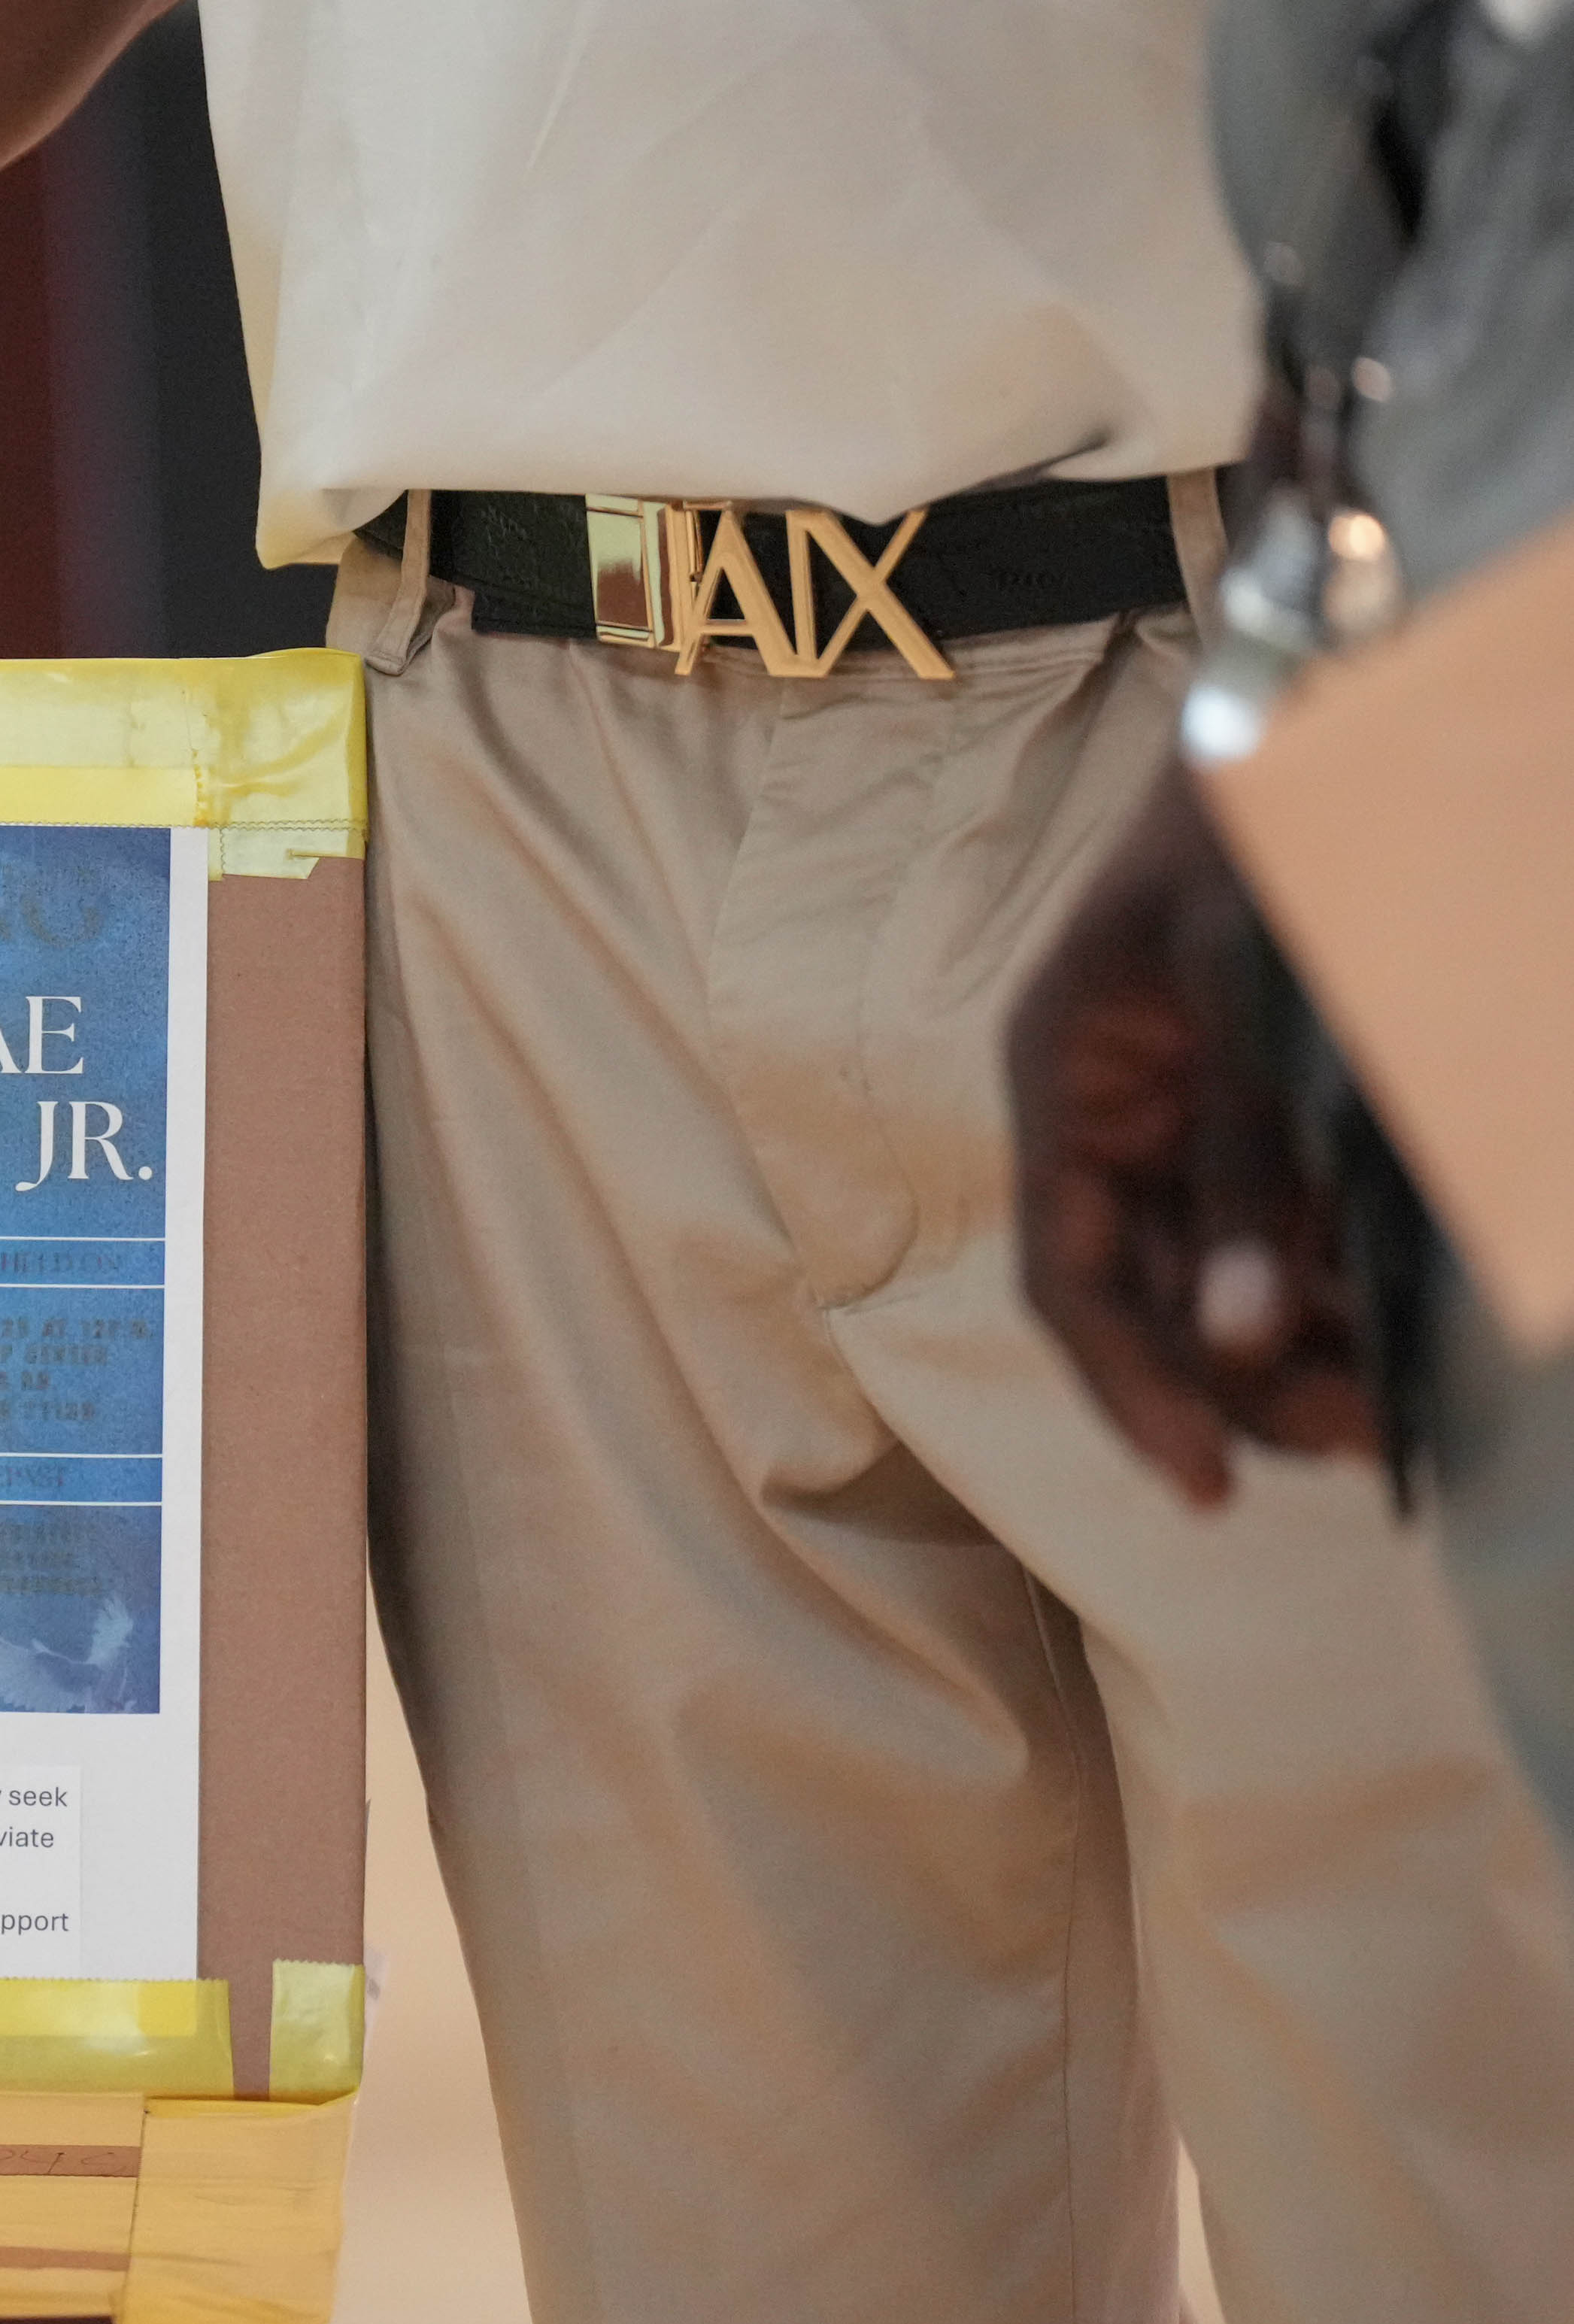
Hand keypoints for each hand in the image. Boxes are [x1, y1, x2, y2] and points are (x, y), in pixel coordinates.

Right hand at [1007, 766, 1380, 1503]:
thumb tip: (1251, 1331)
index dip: (1131, 1387)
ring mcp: (1192, 1113)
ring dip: (1296, 1351)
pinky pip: (1285, 1225)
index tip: (1210, 1484)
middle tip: (1359, 1444)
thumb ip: (1250, 1157)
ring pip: (1222, 1276)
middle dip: (1239, 1385)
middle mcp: (1115, 1115)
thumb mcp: (1246, 984)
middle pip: (1149, 1295)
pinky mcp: (1266, 1105)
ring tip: (1390, 1403)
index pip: (1069, 1275)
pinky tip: (1395, 1320)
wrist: (1326, 700)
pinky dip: (1334, 1282)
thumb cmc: (1265, 823)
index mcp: (1066, 1082)